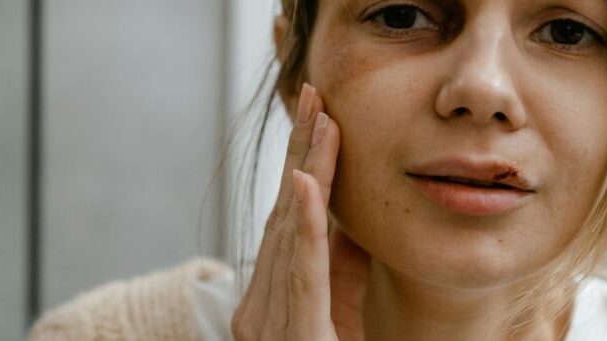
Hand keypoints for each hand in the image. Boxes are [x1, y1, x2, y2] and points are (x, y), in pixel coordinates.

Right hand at [231, 84, 369, 339]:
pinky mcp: (298, 334)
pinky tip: (307, 181)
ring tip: (323, 121)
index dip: (299, 163)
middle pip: (282, 214)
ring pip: (291, 231)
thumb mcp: (337, 312)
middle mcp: (258, 308)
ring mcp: (270, 323)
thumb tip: (348, 220)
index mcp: (264, 302)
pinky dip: (305, 221)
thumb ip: (337, 270)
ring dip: (308, 170)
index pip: (284, 221)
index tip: (316, 116)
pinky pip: (302, 269)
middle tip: (312, 94)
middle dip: (298, 149)